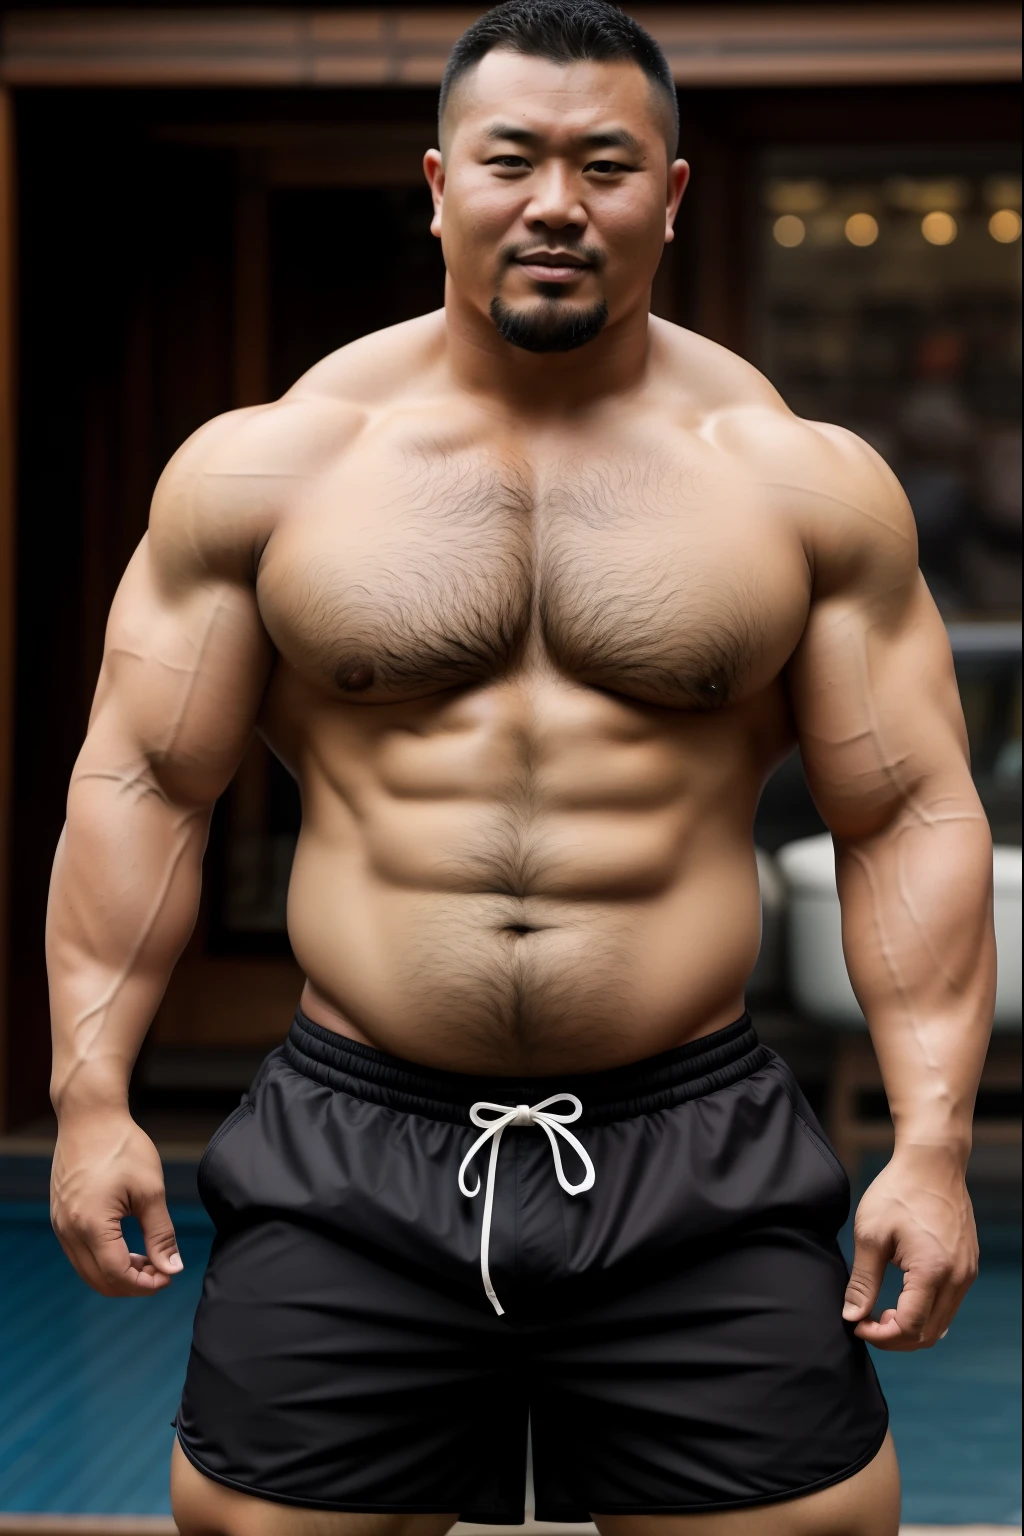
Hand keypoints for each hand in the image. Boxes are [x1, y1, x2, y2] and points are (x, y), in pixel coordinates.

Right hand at [50, 1108, 183, 1295]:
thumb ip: (161, 1234)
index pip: (116, 1274)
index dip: (145, 1284)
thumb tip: (172, 1269)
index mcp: (90, 1224)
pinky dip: (104, 1260)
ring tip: (149, 1260)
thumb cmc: (123, 1147)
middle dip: (132, 1284)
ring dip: (118, 1274)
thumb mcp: (150, 1190)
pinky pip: (80, 1253)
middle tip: (162, 1272)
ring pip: (87, 1270)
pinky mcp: (60, 1217)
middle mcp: (68, 1229)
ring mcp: (60, 1224)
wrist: (90, 1118)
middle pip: (99, 1279)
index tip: (169, 1277)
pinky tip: (128, 1249)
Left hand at [842, 1142, 977, 1348]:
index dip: (881, 1336)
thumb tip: (851, 1317)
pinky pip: (949, 1305)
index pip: (910, 1327)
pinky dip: (925, 1313)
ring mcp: (967, 1272)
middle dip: (895, 1338)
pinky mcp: (967, 1266)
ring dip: (911, 1328)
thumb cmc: (898, 1191)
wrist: (932, 1162)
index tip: (858, 1326)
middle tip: (866, 1323)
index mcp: (933, 1271)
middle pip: (929, 1334)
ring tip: (881, 1313)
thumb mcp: (871, 1235)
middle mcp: (958, 1277)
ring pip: (941, 1323)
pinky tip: (902, 1299)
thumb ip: (863, 1281)